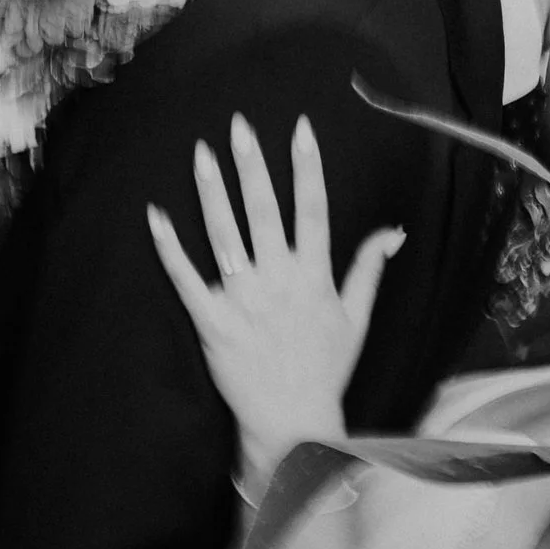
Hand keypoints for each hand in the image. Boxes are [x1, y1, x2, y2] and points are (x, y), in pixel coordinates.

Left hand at [149, 114, 404, 495]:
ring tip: (200, 153)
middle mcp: (278, 280)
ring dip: (212, 192)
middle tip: (239, 126)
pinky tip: (155, 216)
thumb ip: (369, 269)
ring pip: (224, 235)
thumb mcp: (356, 318)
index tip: (301, 128)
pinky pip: (186, 279)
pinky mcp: (211, 322)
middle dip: (251, 165)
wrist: (293, 422)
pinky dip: (169, 248)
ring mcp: (242, 300)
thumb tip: (393, 231)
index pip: (313, 209)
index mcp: (313, 276)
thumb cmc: (326, 369)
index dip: (307, 167)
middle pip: (263, 211)